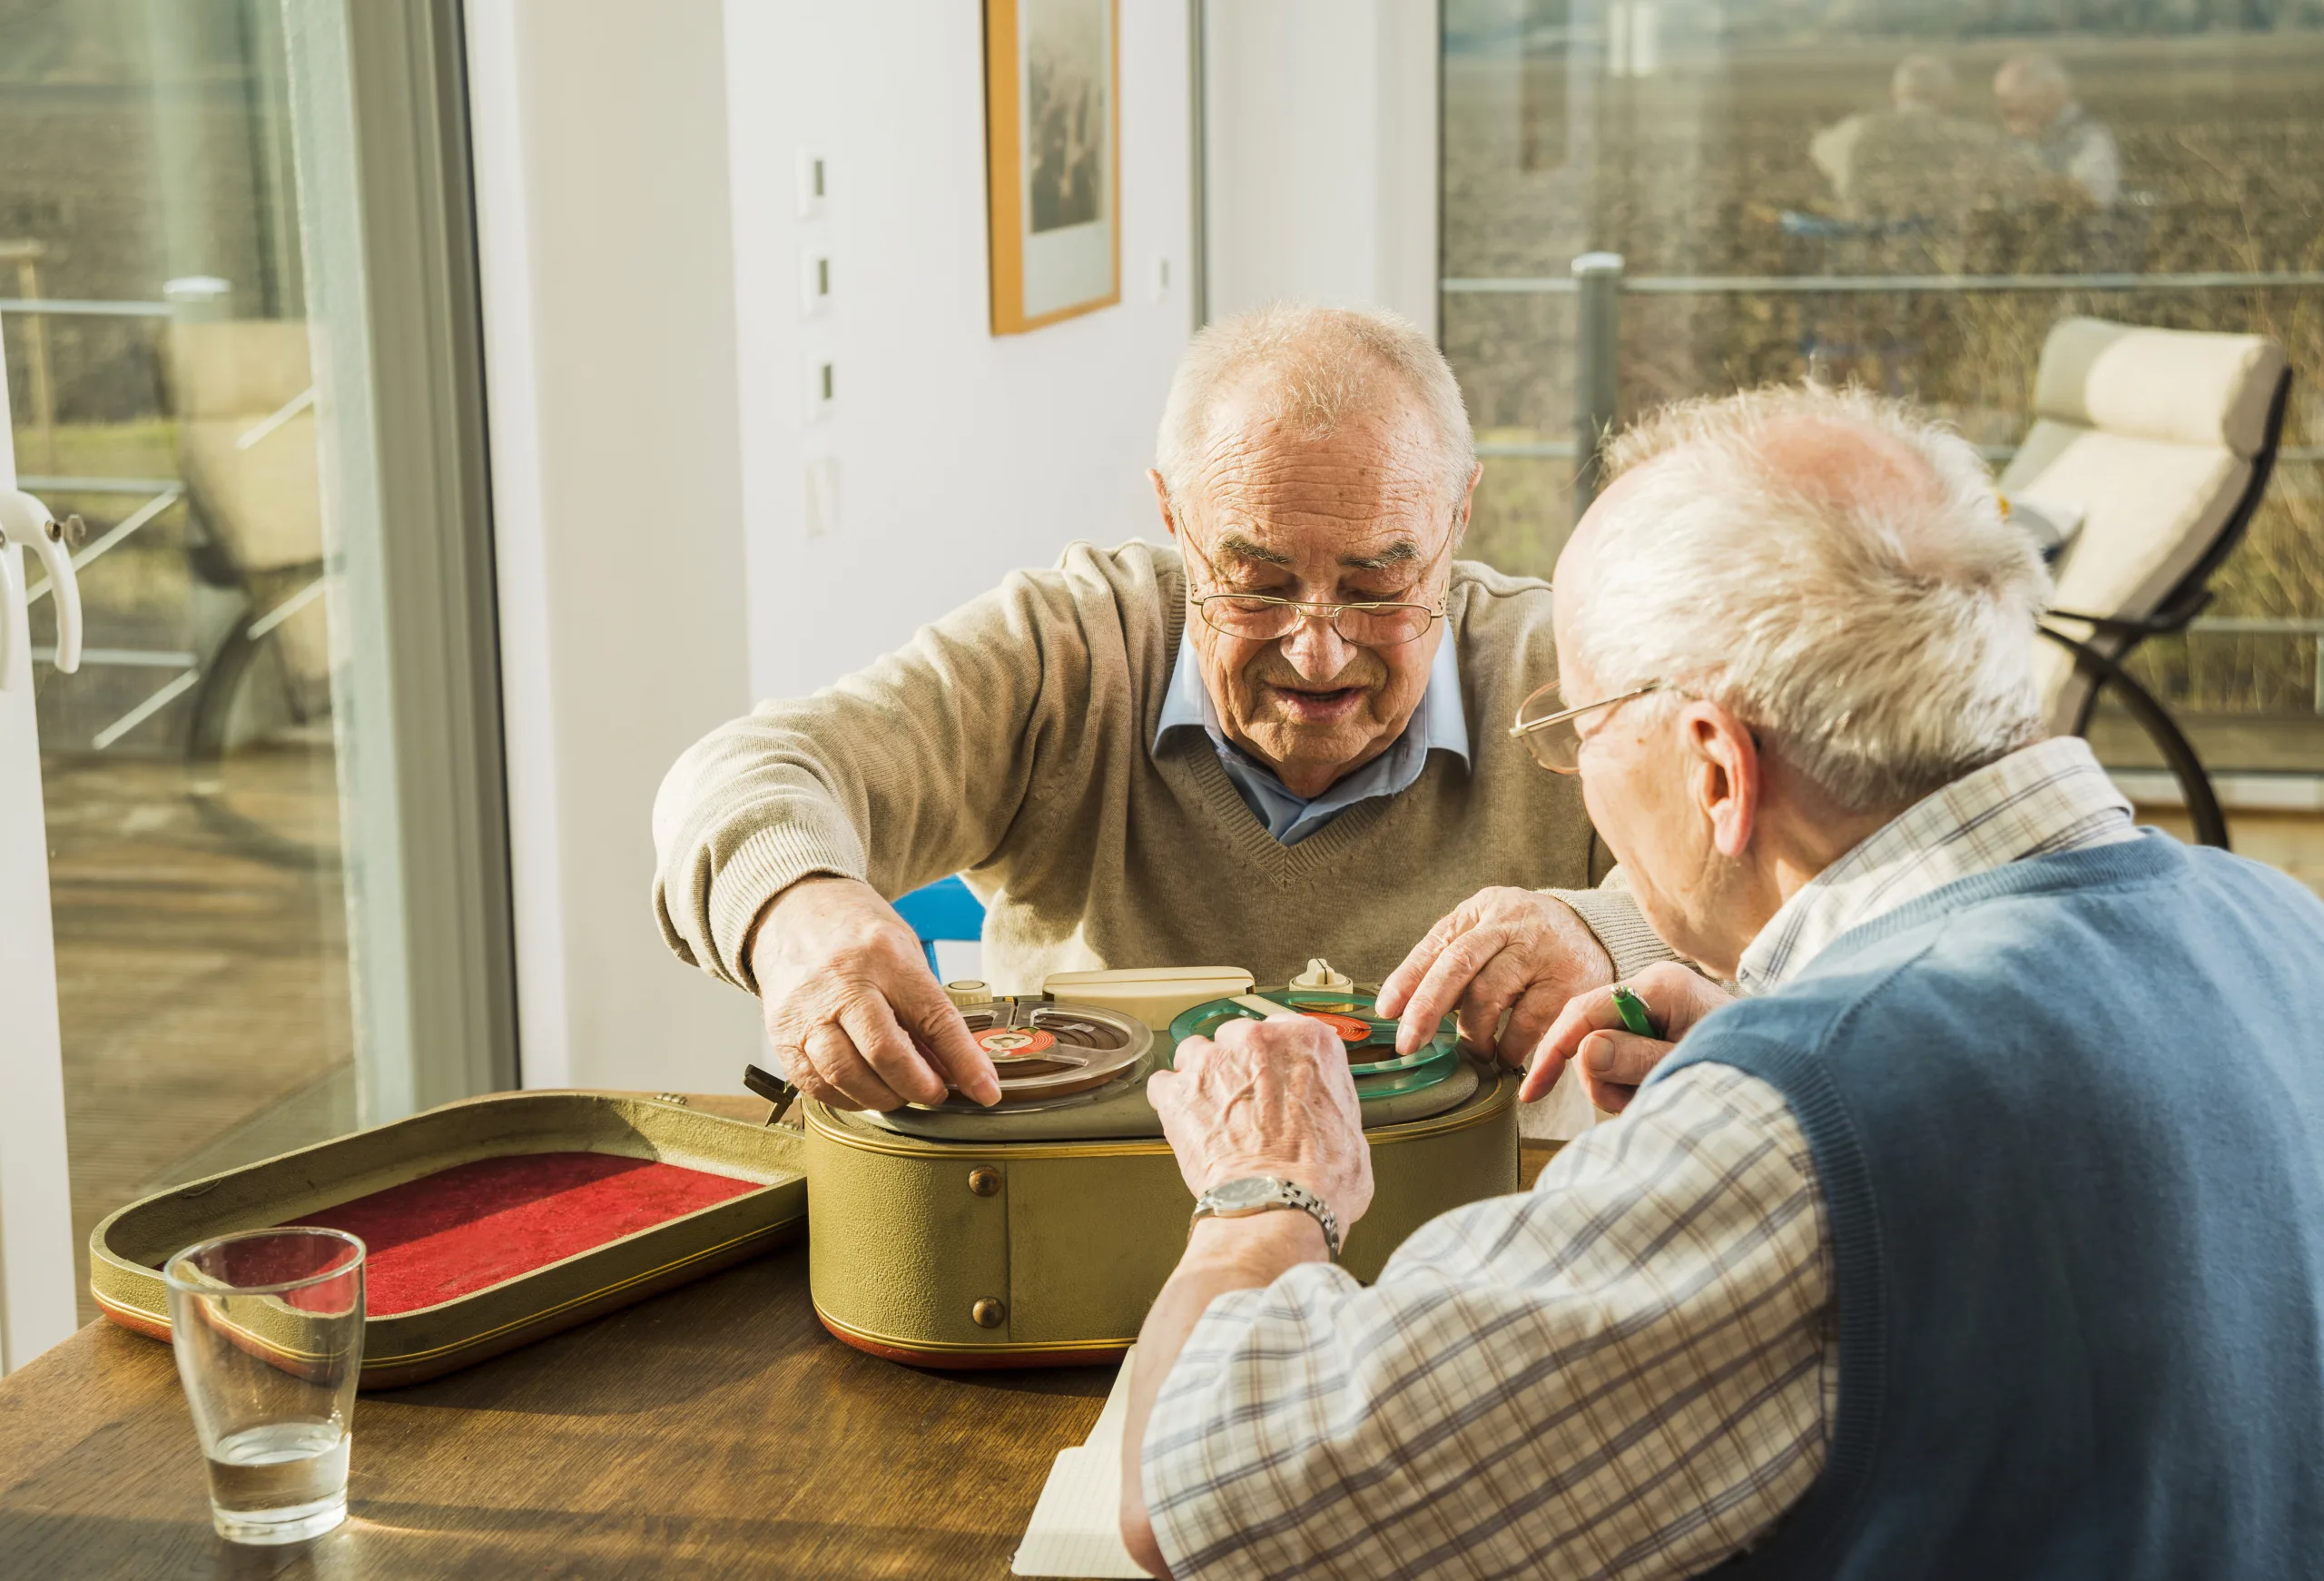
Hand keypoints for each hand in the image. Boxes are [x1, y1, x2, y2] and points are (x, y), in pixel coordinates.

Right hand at [745, 876, 999, 1110]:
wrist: (792, 912)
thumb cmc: (856, 933)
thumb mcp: (905, 952)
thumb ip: (926, 1007)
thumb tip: (953, 1067)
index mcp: (883, 956)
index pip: (933, 1018)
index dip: (964, 1062)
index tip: (986, 1091)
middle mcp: (840, 983)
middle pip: (885, 1053)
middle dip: (920, 1086)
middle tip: (936, 1092)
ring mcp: (805, 1011)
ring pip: (847, 1076)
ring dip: (884, 1097)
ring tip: (901, 1091)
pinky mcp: (782, 1035)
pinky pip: (817, 1083)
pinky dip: (848, 1097)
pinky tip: (864, 1090)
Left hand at [1146, 1015, 1373, 1231]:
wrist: (1281, 1202)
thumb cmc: (1320, 1177)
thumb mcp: (1350, 1131)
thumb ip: (1326, 1106)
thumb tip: (1322, 1121)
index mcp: (1308, 1041)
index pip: (1283, 1030)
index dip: (1275, 1059)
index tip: (1274, 1077)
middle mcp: (1259, 1040)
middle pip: (1237, 1037)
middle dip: (1238, 1066)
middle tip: (1246, 1104)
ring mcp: (1214, 1061)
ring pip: (1196, 1053)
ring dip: (1202, 1079)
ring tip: (1212, 1114)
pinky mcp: (1178, 1091)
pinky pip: (1163, 1084)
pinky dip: (1172, 1103)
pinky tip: (1186, 1124)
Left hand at [1376, 887, 1614, 1061]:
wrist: (1596, 930)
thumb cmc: (1526, 941)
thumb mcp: (1489, 932)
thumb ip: (1454, 960)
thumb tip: (1405, 1009)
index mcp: (1481, 910)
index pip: (1437, 943)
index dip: (1407, 977)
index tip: (1386, 1010)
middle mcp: (1509, 923)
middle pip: (1458, 963)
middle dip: (1426, 1007)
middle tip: (1408, 1044)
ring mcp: (1541, 950)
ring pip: (1490, 994)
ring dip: (1473, 1032)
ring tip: (1474, 1051)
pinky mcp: (1570, 980)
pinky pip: (1531, 1022)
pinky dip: (1512, 1047)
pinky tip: (1506, 1057)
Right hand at [1522, 962, 1733, 1111]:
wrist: (1792, 1064)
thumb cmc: (1747, 1062)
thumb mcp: (1688, 1064)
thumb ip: (1637, 1059)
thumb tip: (1586, 1053)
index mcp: (1658, 987)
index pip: (1585, 1012)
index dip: (1554, 1051)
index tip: (1532, 1091)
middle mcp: (1650, 990)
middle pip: (1588, 1036)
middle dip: (1602, 1079)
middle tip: (1635, 1101)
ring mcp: (1652, 1009)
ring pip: (1602, 1054)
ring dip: (1619, 1086)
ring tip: (1657, 1096)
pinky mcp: (1655, 1028)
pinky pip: (1620, 1058)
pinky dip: (1630, 1083)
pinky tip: (1656, 1090)